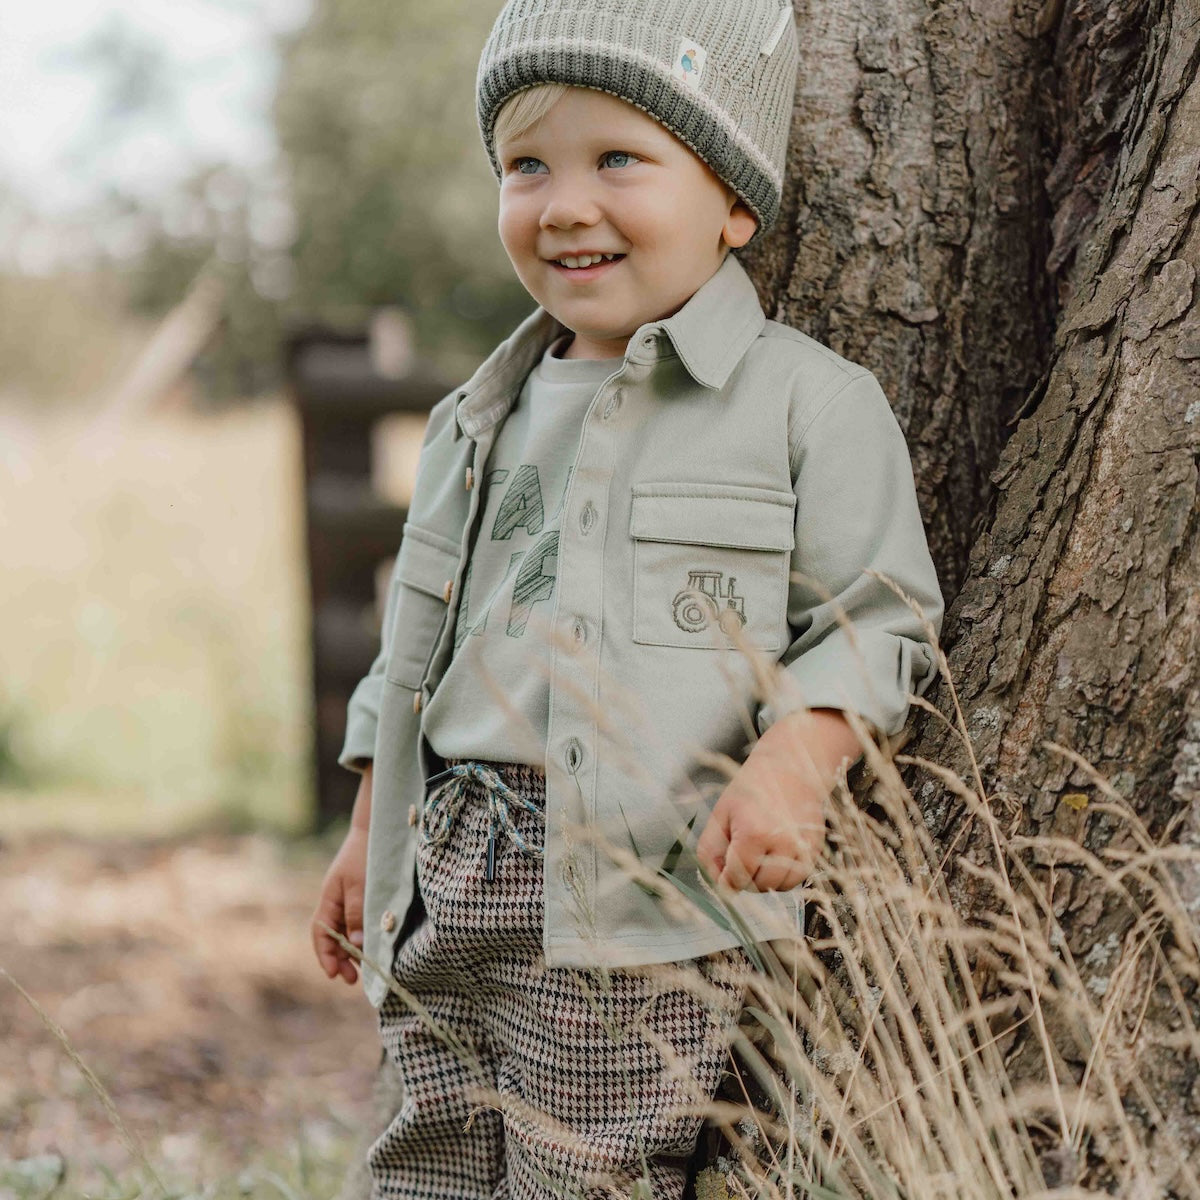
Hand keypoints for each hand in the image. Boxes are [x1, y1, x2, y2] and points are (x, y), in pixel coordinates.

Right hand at [311, 825, 367, 983]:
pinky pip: (359, 922)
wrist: (377, 829)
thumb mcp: (361, 885)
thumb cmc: (366, 855)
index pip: (321, 933)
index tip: (334, 974)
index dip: (325, 955)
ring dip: (353, 951)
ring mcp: (349, 899)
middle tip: (354, 980)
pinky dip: (362, 937)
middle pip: (333, 937)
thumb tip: (356, 945)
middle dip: (340, 959)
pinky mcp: (363, 897)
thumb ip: (357, 913)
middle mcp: (337, 901)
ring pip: (347, 932)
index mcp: (329, 898)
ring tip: (364, 969)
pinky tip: (372, 946)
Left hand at [695, 763, 824, 891]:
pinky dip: (784, 873)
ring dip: (766, 879)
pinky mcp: (816, 848)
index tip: (724, 872)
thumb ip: (711, 852)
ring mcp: (803, 847)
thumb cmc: (750, 791)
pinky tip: (775, 852)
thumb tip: (720, 884)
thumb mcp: (720, 815)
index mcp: (754, 833)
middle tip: (742, 856)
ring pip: (781, 886)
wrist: (788, 767)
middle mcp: (783, 843)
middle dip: (746, 878)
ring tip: (759, 853)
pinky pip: (796, 878)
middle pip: (760, 886)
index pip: (738, 877)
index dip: (727, 879)